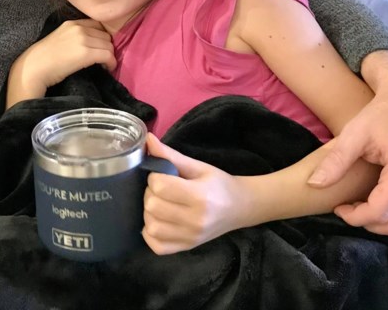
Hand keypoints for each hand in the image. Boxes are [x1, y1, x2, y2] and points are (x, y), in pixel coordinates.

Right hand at [6, 19, 115, 106]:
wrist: (34, 68)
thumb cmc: (44, 58)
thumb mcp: (60, 38)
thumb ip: (75, 37)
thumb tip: (92, 44)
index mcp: (72, 23)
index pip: (98, 25)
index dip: (102, 37)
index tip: (100, 48)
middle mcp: (78, 28)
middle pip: (105, 35)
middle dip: (106, 47)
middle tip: (103, 59)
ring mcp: (82, 39)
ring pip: (109, 45)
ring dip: (109, 56)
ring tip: (103, 64)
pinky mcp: (86, 53)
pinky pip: (108, 55)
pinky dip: (111, 63)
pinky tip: (106, 68)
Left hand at [141, 134, 246, 254]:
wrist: (240, 207)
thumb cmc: (219, 184)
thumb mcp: (198, 166)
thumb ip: (171, 155)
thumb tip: (147, 139)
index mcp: (200, 197)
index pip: (160, 186)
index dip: (155, 177)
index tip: (162, 174)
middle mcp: (195, 221)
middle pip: (152, 207)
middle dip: (150, 193)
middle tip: (160, 188)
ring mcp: (190, 238)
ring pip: (151, 227)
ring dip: (149, 213)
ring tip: (160, 204)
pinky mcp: (186, 248)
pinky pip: (157, 246)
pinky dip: (151, 233)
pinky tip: (159, 221)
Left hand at [307, 57, 387, 235]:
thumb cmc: (381, 114)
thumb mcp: (354, 134)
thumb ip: (335, 162)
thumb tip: (313, 185)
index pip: (379, 212)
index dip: (354, 216)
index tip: (338, 208)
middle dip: (368, 223)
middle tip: (349, 209)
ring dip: (386, 224)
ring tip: (364, 207)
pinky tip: (381, 202)